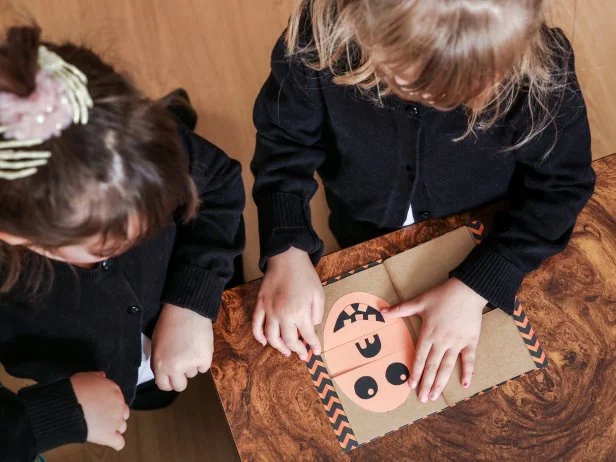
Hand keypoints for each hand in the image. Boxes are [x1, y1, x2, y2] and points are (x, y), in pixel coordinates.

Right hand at [70, 371, 129, 450]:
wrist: (67, 405)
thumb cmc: (74, 389)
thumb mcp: (86, 376)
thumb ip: (97, 376)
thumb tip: (102, 376)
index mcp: (115, 391)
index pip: (119, 400)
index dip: (110, 404)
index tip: (102, 407)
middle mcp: (119, 405)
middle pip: (124, 413)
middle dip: (115, 416)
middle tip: (102, 418)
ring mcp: (115, 421)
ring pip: (122, 427)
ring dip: (115, 428)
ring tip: (102, 429)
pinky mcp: (108, 435)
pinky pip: (119, 442)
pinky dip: (116, 443)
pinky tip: (111, 441)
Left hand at [151, 304, 213, 391]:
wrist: (186, 310)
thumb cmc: (168, 325)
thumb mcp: (156, 346)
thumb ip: (160, 363)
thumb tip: (166, 374)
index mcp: (160, 366)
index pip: (164, 386)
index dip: (168, 381)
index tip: (172, 375)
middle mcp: (175, 369)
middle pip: (180, 386)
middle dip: (181, 377)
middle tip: (183, 365)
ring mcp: (191, 365)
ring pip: (193, 374)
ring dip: (192, 365)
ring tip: (190, 347)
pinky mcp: (206, 359)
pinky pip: (204, 367)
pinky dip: (203, 359)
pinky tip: (199, 346)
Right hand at [252, 247, 323, 359]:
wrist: (287, 258)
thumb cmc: (305, 275)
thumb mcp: (319, 294)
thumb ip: (317, 313)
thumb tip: (312, 327)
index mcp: (300, 312)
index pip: (308, 336)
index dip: (313, 346)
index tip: (316, 351)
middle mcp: (284, 314)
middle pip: (289, 340)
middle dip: (297, 350)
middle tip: (302, 354)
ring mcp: (270, 310)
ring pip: (271, 337)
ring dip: (278, 347)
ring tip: (286, 351)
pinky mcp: (260, 304)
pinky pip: (256, 324)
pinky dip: (258, 336)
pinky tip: (264, 342)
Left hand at [382, 278, 485, 401]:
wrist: (466, 290)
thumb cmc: (441, 296)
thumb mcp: (419, 301)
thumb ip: (400, 309)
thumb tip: (381, 311)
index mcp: (428, 333)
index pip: (420, 357)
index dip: (415, 372)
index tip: (411, 385)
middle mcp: (442, 341)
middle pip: (433, 366)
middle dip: (427, 383)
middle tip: (423, 399)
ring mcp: (457, 343)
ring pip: (448, 367)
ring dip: (441, 382)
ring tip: (436, 396)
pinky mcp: (470, 342)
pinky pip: (469, 360)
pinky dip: (468, 372)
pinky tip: (464, 385)